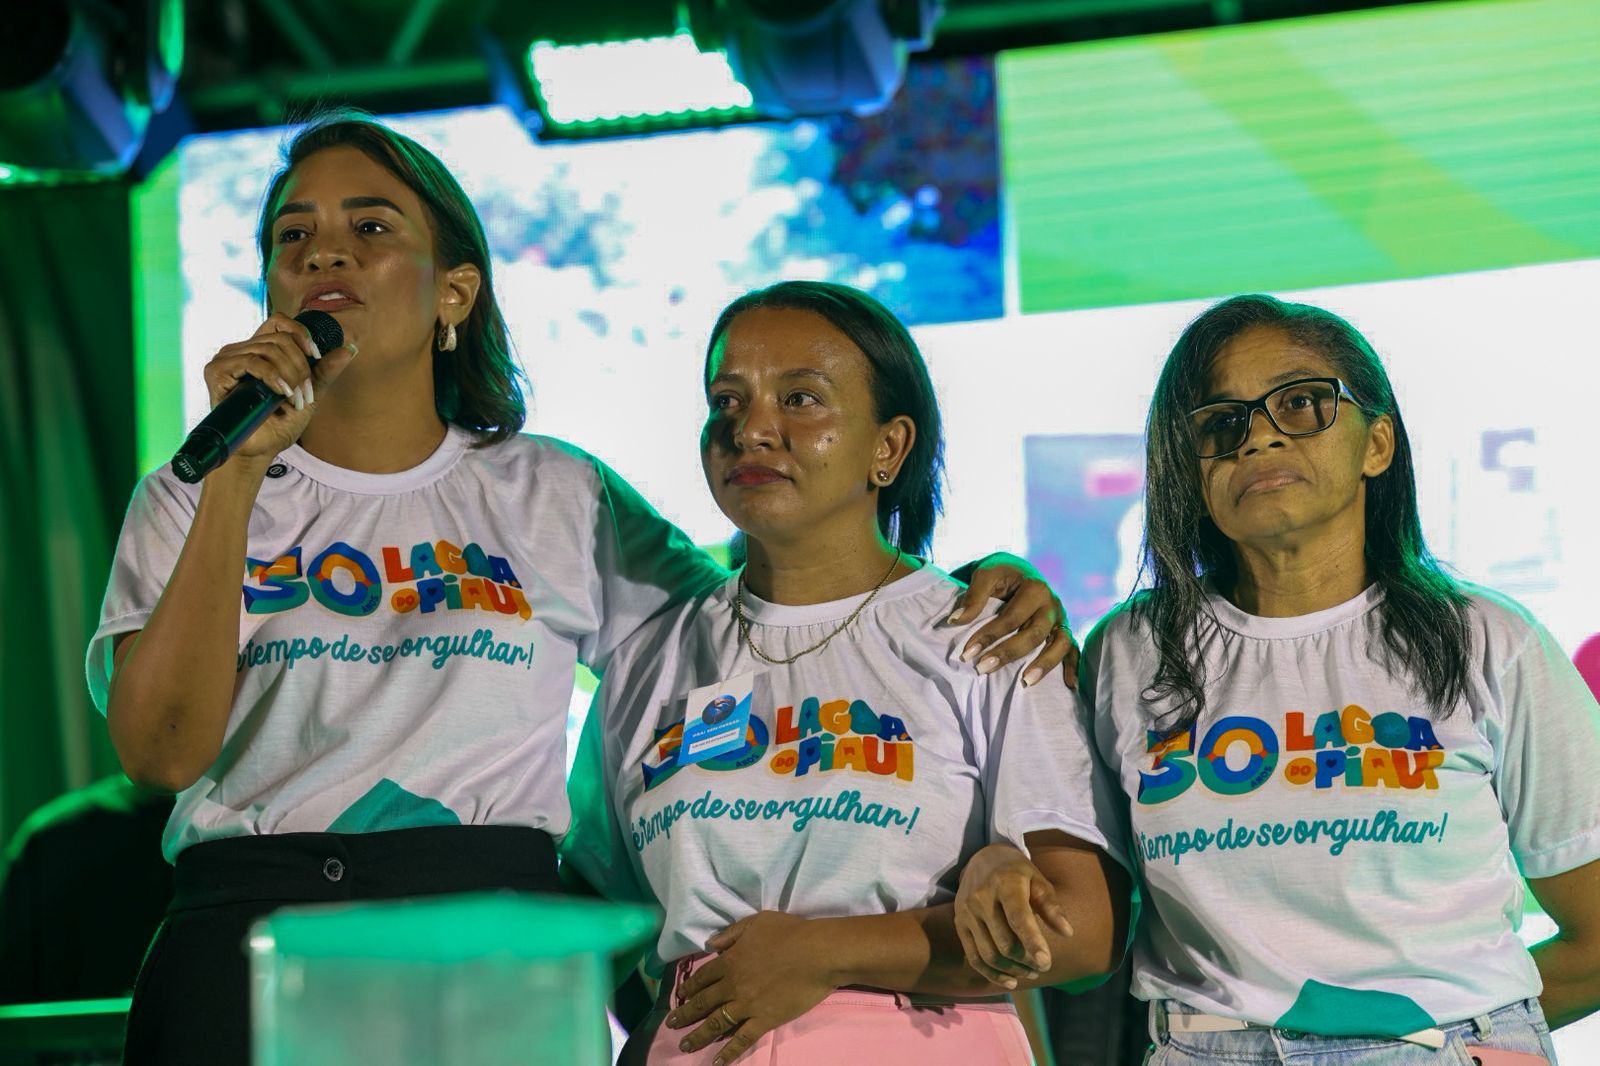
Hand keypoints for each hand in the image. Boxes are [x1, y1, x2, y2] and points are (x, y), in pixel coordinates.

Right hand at [200, 313, 357, 464]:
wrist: (261, 448)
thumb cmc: (280, 423)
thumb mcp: (309, 394)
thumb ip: (325, 371)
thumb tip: (348, 349)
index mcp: (261, 350)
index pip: (280, 322)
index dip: (301, 334)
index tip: (316, 356)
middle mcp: (242, 350)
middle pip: (279, 339)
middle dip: (299, 367)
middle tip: (303, 394)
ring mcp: (227, 358)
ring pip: (267, 349)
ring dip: (289, 375)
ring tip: (293, 399)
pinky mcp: (216, 371)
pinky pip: (250, 361)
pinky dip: (272, 376)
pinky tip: (281, 392)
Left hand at [665, 912, 834, 1065]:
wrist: (817, 952)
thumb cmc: (790, 932)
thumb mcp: (757, 922)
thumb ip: (731, 933)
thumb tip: (711, 944)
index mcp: (730, 960)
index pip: (703, 977)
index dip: (690, 987)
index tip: (679, 995)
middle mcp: (732, 984)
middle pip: (702, 1002)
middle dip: (684, 1014)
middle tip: (670, 1024)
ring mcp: (746, 1004)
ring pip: (715, 1023)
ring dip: (698, 1036)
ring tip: (684, 1046)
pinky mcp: (764, 1020)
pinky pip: (742, 1039)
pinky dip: (728, 1052)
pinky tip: (717, 1062)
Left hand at [950, 553, 1077, 687]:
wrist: (1020, 571)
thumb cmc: (1001, 575)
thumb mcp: (986, 575)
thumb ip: (973, 597)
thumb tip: (956, 621)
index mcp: (1035, 589)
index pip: (1011, 617)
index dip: (989, 635)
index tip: (968, 652)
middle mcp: (1052, 605)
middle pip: (1034, 634)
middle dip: (1008, 652)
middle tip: (983, 668)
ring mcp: (1061, 619)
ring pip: (1059, 644)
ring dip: (1044, 664)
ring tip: (1025, 682)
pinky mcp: (1064, 630)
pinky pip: (1073, 649)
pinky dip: (1074, 666)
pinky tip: (1069, 684)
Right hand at [954, 843, 1072, 987]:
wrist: (982, 859)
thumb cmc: (1017, 873)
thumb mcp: (1038, 881)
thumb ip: (1051, 906)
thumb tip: (1067, 933)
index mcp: (1005, 883)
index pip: (1018, 918)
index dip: (1033, 943)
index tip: (1046, 964)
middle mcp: (981, 898)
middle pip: (1004, 942)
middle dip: (1027, 961)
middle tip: (1042, 967)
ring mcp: (967, 912)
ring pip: (989, 954)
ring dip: (1012, 970)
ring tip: (1030, 973)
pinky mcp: (959, 924)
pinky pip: (974, 957)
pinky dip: (992, 974)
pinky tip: (1010, 981)